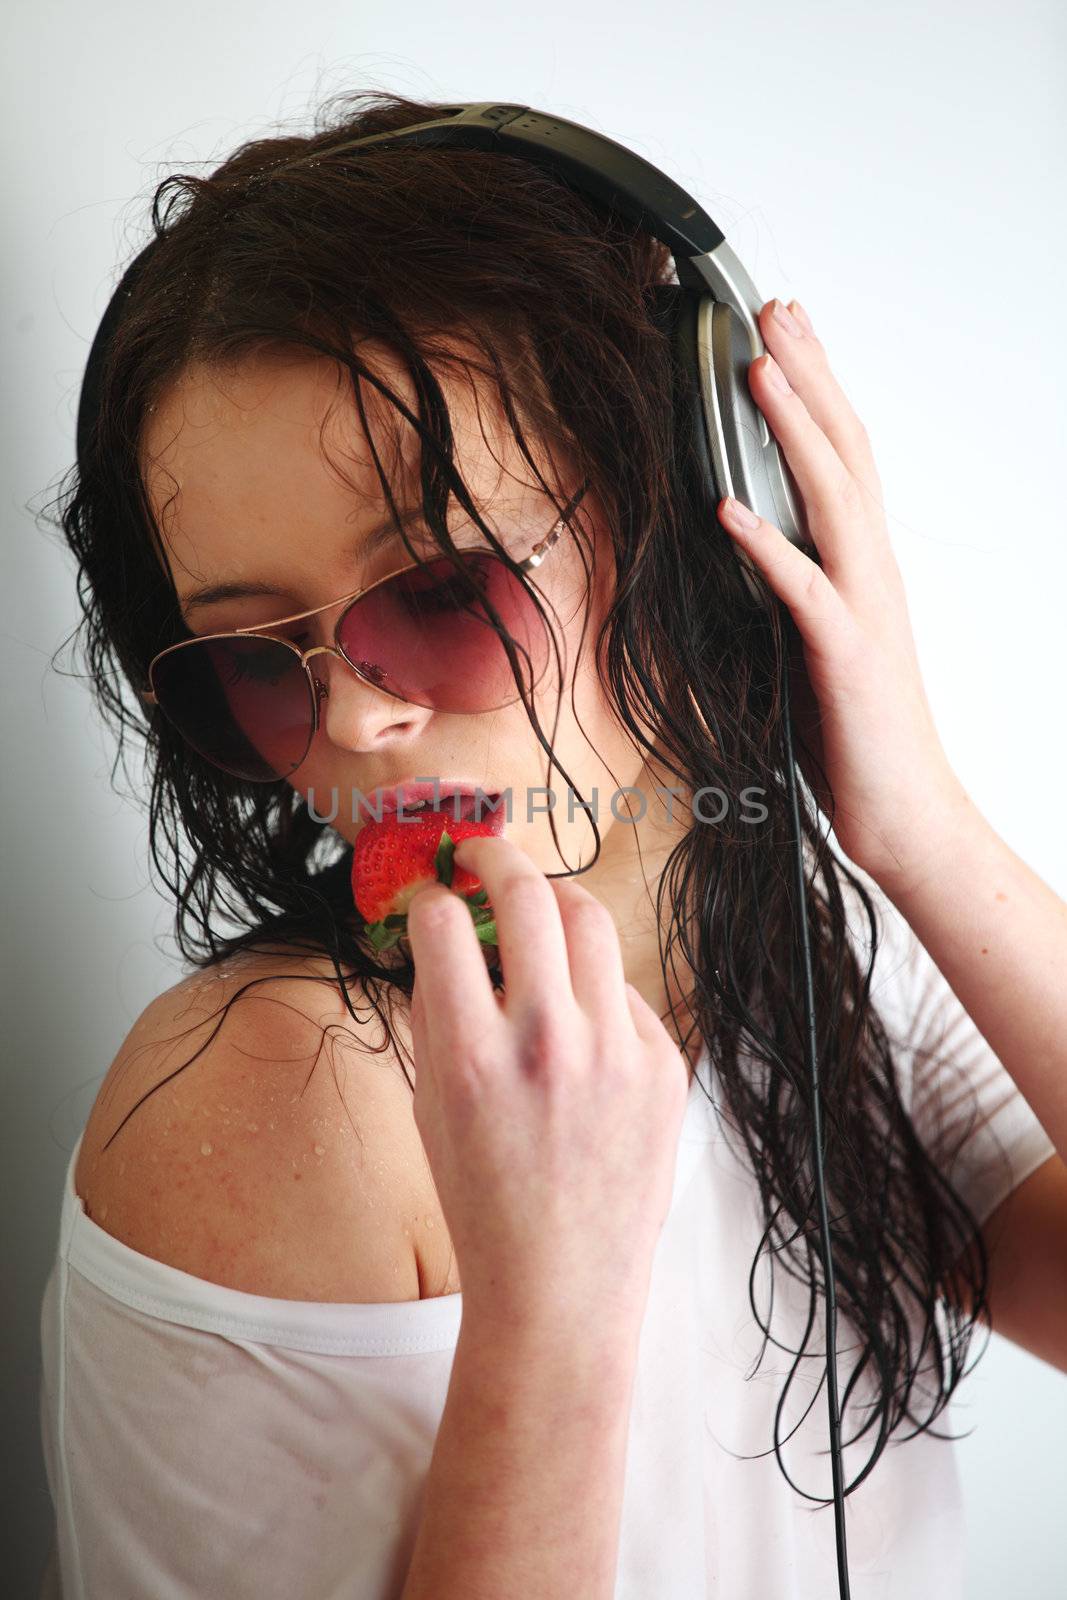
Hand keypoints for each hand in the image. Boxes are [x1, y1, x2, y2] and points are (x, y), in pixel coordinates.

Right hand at [404, 832, 689, 1338]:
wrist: (560, 1285)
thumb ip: (435, 1013)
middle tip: (483, 856)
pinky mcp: (663, 1066)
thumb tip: (440, 935)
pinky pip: (625, 991)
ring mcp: (615, 1052)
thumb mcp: (430, 1106)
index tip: (431, 897)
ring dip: (554, 901)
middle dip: (496, 857)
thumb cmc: (482, 1201)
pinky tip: (578, 1021)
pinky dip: (594, 987)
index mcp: (472, 1056)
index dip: (428, 898)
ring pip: (589, 921)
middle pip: (528, 894)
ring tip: (536, 910)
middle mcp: (548, 1042)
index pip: (442, 922)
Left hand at [717, 297, 969, 891]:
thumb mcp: (816, 644)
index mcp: (862, 569)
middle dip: (808, 377)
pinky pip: (803, 593)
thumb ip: (792, 588)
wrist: (905, 815)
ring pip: (833, 502)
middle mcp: (871, 575)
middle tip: (775, 311)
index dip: (814, 392)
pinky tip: (730, 509)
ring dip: (794, 433)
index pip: (841, 459)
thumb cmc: (859, 736)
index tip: (780, 336)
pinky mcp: (844, 659)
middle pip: (844, 454)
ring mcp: (862, 612)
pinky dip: (767, 547)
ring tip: (759, 372)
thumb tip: (746, 542)